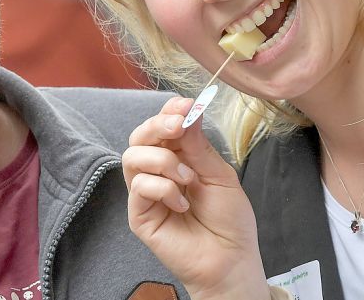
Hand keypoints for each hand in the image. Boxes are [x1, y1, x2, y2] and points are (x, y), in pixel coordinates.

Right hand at [123, 97, 268, 299]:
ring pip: (132, 157)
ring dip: (163, 160)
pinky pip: (139, 186)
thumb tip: (187, 110)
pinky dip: (163, 188)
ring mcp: (145, 193)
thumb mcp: (219, 174)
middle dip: (158, 125)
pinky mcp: (138, 214)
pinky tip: (182, 204)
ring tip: (188, 178)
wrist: (230, 259)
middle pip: (139, 137)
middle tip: (178, 125)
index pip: (161, 127)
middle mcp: (156, 172)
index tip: (186, 104)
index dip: (169, 111)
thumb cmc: (229, 220)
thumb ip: (198, 145)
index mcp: (177, 158)